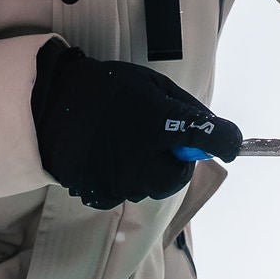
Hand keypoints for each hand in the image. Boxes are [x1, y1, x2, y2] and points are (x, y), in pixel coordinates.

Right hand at [31, 40, 241, 210]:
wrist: (47, 104)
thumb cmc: (105, 88)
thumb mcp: (150, 85)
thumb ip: (183, 108)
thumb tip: (211, 129)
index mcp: (157, 122)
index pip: (207, 138)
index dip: (225, 142)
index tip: (231, 145)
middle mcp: (142, 156)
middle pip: (175, 177)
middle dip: (172, 163)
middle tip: (158, 143)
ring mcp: (119, 179)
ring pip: (148, 187)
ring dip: (146, 172)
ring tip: (123, 145)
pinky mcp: (99, 193)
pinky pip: (122, 193)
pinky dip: (120, 180)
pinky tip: (105, 157)